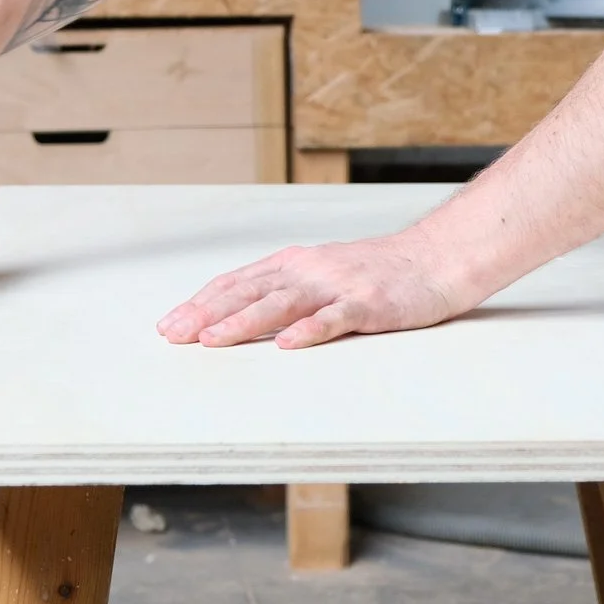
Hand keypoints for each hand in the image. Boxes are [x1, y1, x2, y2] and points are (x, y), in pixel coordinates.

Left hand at [157, 233, 459, 349]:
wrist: (433, 259)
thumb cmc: (375, 273)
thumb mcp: (320, 274)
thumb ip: (283, 291)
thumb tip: (236, 316)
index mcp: (292, 264)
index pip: (236, 282)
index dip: (201, 303)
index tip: (170, 324)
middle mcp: (308, 270)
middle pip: (249, 291)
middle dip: (207, 314)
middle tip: (175, 334)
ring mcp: (337, 285)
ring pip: (282, 303)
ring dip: (245, 320)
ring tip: (214, 338)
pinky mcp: (367, 304)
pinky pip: (334, 319)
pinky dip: (309, 330)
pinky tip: (288, 344)